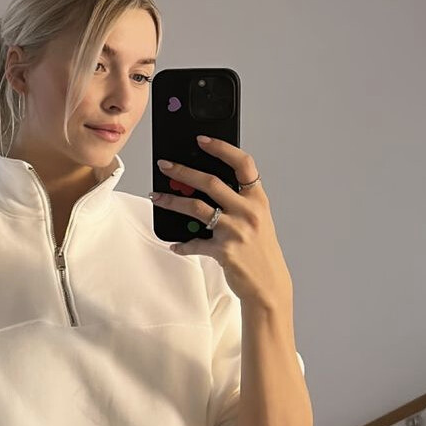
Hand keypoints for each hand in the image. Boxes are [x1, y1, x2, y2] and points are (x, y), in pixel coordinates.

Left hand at [152, 136, 292, 307]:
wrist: (269, 286)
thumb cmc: (260, 252)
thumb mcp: (256, 221)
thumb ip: (237, 203)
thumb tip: (203, 186)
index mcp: (258, 200)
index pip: (243, 164)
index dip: (222, 148)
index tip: (202, 140)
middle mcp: (248, 212)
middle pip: (210, 182)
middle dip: (183, 171)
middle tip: (165, 166)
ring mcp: (236, 231)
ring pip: (196, 208)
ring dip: (172, 201)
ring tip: (156, 197)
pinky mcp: (224, 251)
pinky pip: (195, 243)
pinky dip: (182, 244)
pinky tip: (175, 245)